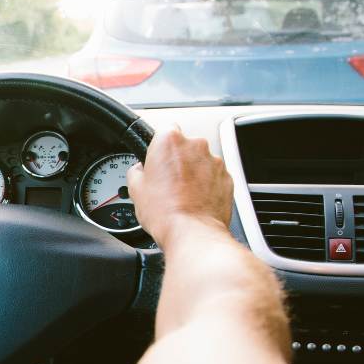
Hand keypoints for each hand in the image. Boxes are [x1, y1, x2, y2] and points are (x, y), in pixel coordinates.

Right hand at [127, 128, 232, 247]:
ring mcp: (215, 161)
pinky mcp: (227, 178)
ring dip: (193, 174)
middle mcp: (196, 145)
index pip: (165, 129)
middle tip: (167, 182)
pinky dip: (207, 186)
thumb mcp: (135, 189)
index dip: (159, 145)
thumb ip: (137, 170)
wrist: (193, 233)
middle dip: (178, 160)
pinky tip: (195, 202)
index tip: (157, 158)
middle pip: (185, 146)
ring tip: (182, 196)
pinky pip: (214, 177)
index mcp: (170, 140)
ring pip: (201, 162)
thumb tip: (140, 170)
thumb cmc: (165, 212)